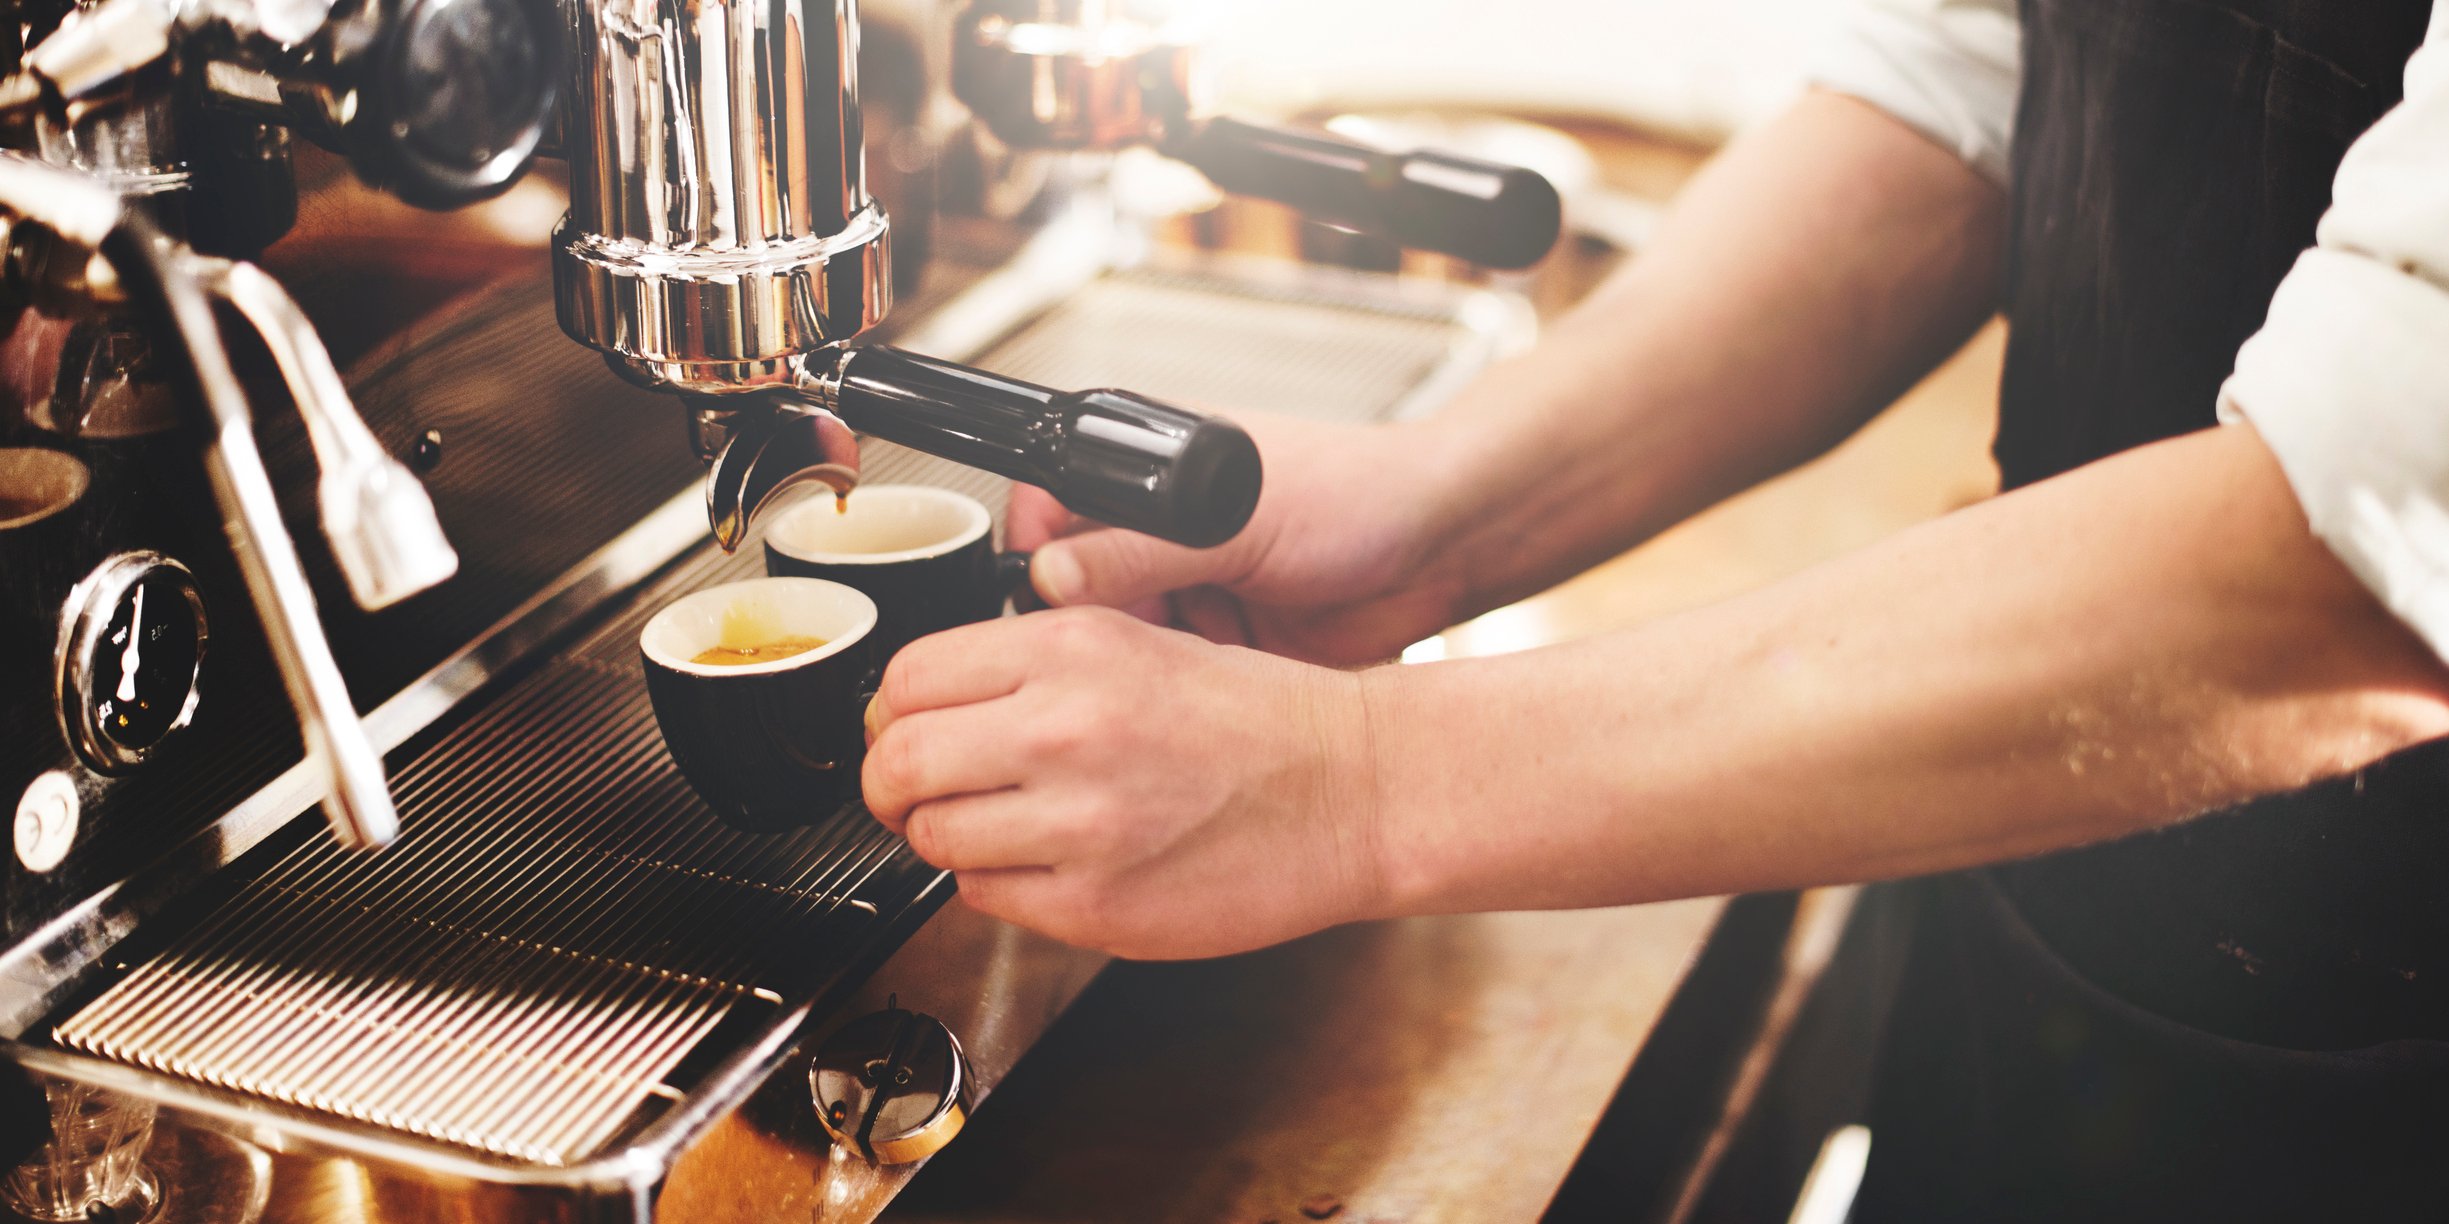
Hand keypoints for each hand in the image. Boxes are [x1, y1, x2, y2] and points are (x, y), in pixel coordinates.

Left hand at [861, 606, 1389, 959]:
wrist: (1355, 789)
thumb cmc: (1260, 719)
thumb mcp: (1139, 640)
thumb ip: (1030, 664)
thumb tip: (925, 703)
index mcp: (1072, 647)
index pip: (906, 678)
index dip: (893, 712)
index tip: (908, 729)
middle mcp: (1068, 728)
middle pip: (898, 761)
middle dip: (894, 784)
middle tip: (916, 792)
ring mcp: (1081, 823)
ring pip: (933, 838)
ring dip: (948, 838)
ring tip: (1002, 827)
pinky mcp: (1099, 904)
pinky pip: (986, 898)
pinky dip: (999, 885)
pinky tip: (1051, 862)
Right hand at [1013, 412, 1471, 666]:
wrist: (1443, 548)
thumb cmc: (1355, 493)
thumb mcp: (1235, 520)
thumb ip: (1140, 550)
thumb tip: (1051, 578)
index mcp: (1149, 472)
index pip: (1049, 509)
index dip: (1034, 558)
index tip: (1044, 608)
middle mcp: (1160, 532)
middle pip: (1074, 590)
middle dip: (1087, 630)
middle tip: (1109, 658)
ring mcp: (1189, 591)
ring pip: (1118, 644)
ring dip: (1134, 668)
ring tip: (1166, 676)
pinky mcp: (1220, 650)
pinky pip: (1169, 681)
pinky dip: (1175, 696)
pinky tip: (1194, 702)